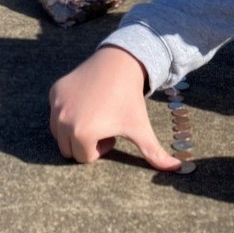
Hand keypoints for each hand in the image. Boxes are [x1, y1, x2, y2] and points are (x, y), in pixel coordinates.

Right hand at [49, 46, 180, 170]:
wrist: (120, 62)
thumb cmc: (130, 98)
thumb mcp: (141, 127)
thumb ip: (154, 153)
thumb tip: (179, 170)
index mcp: (81, 134)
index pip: (85, 158)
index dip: (102, 146)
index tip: (114, 129)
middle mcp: (63, 120)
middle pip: (69, 148)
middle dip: (87, 141)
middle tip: (105, 121)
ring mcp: (56, 105)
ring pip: (60, 132)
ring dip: (76, 128)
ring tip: (97, 112)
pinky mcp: (54, 91)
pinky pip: (57, 112)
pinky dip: (69, 110)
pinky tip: (88, 98)